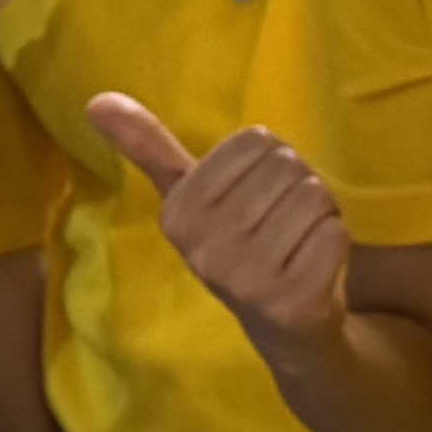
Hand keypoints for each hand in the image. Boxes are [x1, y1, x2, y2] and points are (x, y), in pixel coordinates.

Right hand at [96, 95, 352, 352]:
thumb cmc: (245, 247)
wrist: (287, 330)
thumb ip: (149, 148)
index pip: (256, 140)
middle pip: (287, 165)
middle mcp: (203, 250)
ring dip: (322, 213)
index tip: (258, 199)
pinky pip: (333, 232)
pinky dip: (336, 240)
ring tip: (302, 243)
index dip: (271, 162)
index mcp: (178, 215)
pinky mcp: (291, 303)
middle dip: (299, 186)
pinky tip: (317, 267)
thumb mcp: (191, 198)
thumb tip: (95, 101)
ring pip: (313, 194)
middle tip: (285, 226)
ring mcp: (246, 281)